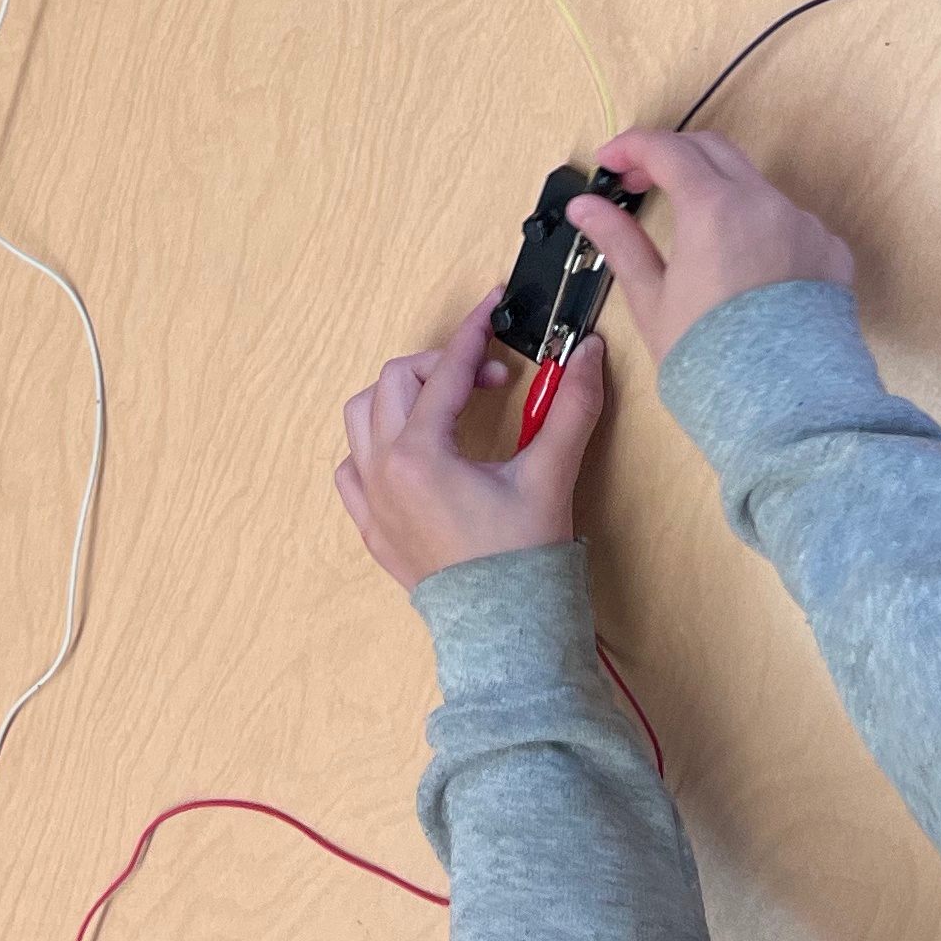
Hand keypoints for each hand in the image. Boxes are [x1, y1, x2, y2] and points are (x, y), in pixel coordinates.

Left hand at [335, 293, 609, 590]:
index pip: (447, 369)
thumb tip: (588, 355)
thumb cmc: (523, 560)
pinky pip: (351, 469)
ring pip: (361, 418)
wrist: (506, 634)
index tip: (493, 306)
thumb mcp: (550, 475)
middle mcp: (385, 471)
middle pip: (396, 381)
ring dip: (400, 398)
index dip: (475, 331)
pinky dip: (374, 446)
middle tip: (490, 378)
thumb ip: (571, 406)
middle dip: (442, 366)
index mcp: (421, 454)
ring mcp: (373, 502)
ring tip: (446, 405)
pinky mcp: (374, 529)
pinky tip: (411, 450)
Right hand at [565, 129, 853, 371]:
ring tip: (691, 233)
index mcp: (715, 209)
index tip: (610, 161)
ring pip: (753, 185)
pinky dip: (758, 226)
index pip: (666, 149)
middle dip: (672, 156)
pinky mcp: (830, 252)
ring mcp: (804, 225)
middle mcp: (765, 204)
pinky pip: (788, 221)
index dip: (631, 147)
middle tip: (640, 182)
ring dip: (717, 192)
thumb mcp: (652, 301)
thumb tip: (587, 208)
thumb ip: (619, 242)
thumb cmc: (714, 362)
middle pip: (713, 150)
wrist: (787, 411)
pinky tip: (741, 266)